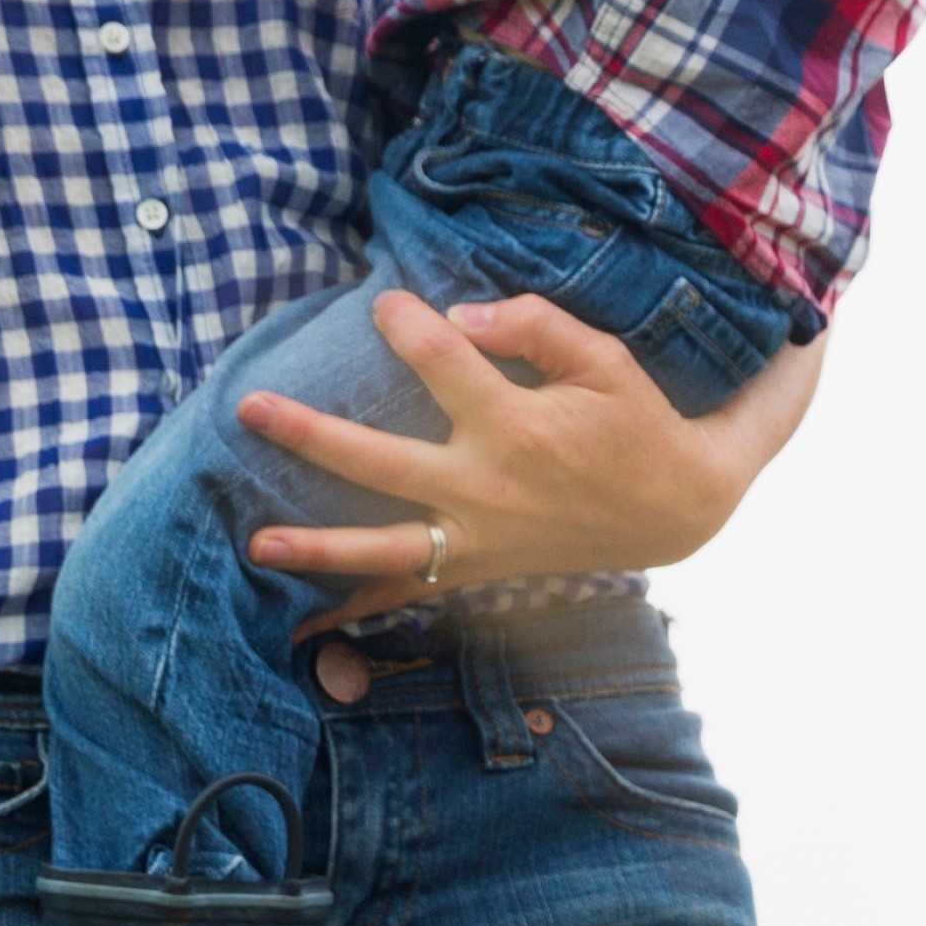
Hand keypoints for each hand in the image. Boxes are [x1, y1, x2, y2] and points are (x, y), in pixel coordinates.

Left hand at [236, 294, 824, 616]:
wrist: (678, 509)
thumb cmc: (639, 424)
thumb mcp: (606, 361)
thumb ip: (535, 326)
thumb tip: (459, 314)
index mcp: (518, 427)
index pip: (440, 362)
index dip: (405, 324)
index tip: (383, 303)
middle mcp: (488, 488)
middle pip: (379, 462)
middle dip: (310, 435)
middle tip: (247, 408)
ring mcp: (481, 538)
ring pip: (385, 548)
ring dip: (318, 548)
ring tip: (255, 543)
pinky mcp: (482, 568)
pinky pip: (412, 594)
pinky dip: (360, 609)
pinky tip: (305, 623)